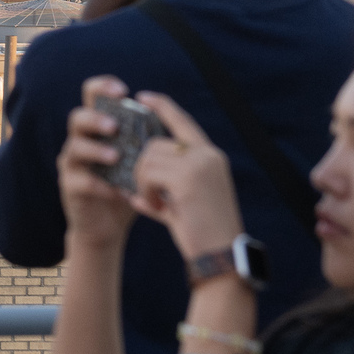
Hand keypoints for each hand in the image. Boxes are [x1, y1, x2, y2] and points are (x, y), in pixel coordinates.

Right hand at [54, 78, 138, 254]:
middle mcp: (81, 140)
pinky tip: (115, 191)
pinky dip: (98, 184)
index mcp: (98, 128)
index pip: (92, 95)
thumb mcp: (140, 160)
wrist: (108, 225)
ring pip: (75, 146)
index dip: (103, 87)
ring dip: (96, 149)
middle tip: (115, 126)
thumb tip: (168, 118)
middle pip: (77, 117)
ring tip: (116, 157)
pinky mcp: (70, 186)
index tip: (123, 91)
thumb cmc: (127, 186)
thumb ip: (147, 140)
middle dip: (96, 119)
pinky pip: (80, 180)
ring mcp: (72, 163)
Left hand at [126, 93, 245, 259]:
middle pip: (155, 145)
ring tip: (158, 204)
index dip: (162, 107)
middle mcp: (207, 155)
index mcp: (211, 156)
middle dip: (144, 169)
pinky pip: (148, 175)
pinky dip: (146, 192)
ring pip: (148, 159)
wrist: (221, 256)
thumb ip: (164, 191)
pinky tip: (158, 208)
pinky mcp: (187, 180)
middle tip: (151, 195)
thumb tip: (132, 192)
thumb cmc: (204, 234)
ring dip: (144, 183)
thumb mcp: (184, 205)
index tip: (143, 97)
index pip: (183, 121)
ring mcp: (198, 165)